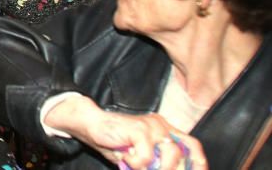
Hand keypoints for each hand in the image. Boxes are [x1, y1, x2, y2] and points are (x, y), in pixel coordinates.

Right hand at [45, 96, 206, 169]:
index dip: (198, 163)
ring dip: (156, 169)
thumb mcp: (141, 156)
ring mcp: (151, 125)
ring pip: (170, 155)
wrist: (91, 124)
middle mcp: (161, 125)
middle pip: (183, 151)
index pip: (192, 146)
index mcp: (165, 130)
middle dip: (174, 169)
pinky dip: (137, 163)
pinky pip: (147, 156)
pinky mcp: (138, 129)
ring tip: (138, 166)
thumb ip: (156, 163)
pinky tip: (125, 158)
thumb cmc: (115, 143)